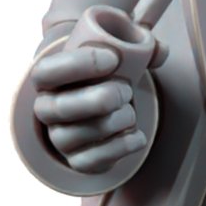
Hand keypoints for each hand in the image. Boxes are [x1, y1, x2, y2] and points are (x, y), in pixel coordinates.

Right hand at [31, 6, 154, 175]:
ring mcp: (60, 138)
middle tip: (127, 90)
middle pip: (60, 108)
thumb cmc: (108, 74)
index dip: (77, 64)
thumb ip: (139, 44)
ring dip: (115, 121)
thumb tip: (160, 50)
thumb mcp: (117, 52)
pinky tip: (137, 136)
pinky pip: (93, 161)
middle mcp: (47, 110)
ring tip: (130, 112)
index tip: (113, 58)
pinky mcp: (78, 161)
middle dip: (101, 98)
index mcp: (48, 79)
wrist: (107, 106)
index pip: (45, 72)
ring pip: (79, 135)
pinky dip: (121, 147)